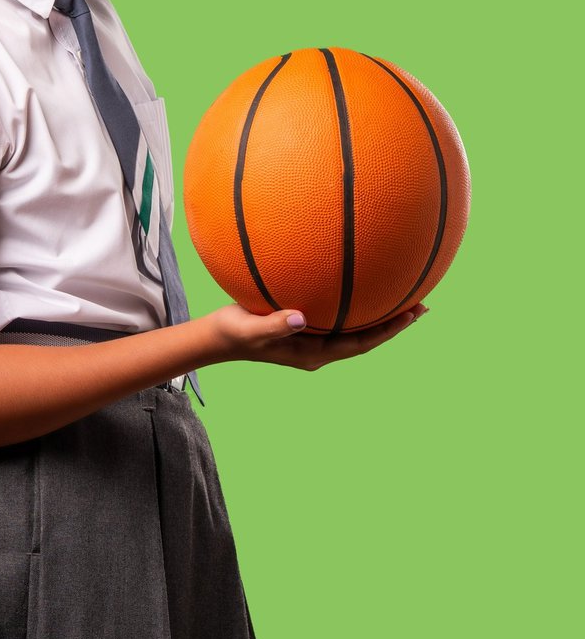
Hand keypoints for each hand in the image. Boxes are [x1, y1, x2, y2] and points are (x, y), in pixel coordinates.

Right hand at [204, 303, 425, 370]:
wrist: (216, 338)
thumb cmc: (231, 333)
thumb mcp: (250, 329)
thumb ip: (274, 325)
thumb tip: (300, 317)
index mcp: (313, 354)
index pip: (361, 344)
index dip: (388, 331)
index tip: (412, 314)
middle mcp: (318, 348)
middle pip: (365, 337)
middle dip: (394, 322)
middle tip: (422, 304)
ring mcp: (312, 339)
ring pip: (354, 327)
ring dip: (379, 314)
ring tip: (403, 296)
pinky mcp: (303, 327)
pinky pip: (337, 316)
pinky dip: (355, 303)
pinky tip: (357, 284)